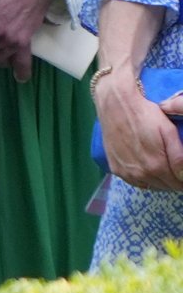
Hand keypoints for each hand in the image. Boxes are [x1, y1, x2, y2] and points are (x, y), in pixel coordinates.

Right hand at [96, 74, 182, 190]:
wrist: (116, 105)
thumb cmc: (145, 115)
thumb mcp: (168, 131)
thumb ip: (178, 156)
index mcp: (156, 165)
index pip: (177, 184)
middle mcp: (140, 173)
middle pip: (165, 187)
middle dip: (174, 181)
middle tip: (177, 169)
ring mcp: (126, 173)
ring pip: (150, 186)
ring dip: (160, 181)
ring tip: (164, 167)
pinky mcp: (115, 168)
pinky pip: (135, 182)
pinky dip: (145, 179)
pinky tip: (148, 168)